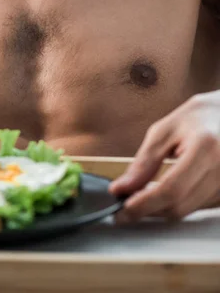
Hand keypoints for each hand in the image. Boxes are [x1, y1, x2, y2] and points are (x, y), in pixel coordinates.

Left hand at [109, 92, 219, 221]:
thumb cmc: (200, 117)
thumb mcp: (166, 130)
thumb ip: (144, 161)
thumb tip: (122, 188)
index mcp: (205, 148)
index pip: (171, 189)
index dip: (145, 203)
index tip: (123, 209)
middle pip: (180, 205)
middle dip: (149, 208)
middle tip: (127, 204)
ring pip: (188, 210)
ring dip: (164, 206)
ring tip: (148, 191)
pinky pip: (200, 207)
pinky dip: (181, 202)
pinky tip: (172, 190)